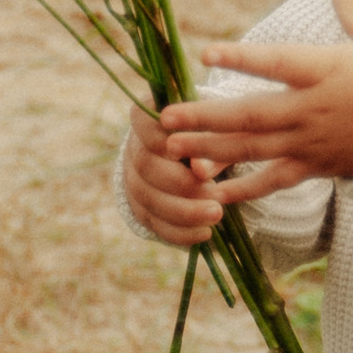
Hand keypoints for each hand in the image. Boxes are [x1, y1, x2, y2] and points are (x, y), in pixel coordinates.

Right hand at [122, 101, 228, 244]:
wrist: (197, 159)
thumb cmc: (211, 134)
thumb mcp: (215, 130)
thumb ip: (208, 145)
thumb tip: (199, 170)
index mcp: (148, 119)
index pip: (142, 122)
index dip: (159, 138)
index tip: (182, 150)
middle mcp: (135, 149)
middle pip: (145, 166)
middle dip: (180, 183)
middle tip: (214, 191)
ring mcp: (135, 182)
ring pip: (149, 199)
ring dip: (184, 211)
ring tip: (216, 214)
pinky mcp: (144, 210)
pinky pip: (156, 225)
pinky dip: (180, 232)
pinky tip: (205, 232)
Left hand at [157, 0, 352, 211]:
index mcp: (325, 71)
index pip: (277, 63)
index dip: (243, 58)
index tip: (206, 52)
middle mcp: (311, 109)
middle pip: (251, 114)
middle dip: (205, 117)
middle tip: (165, 116)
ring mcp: (310, 142)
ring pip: (254, 149)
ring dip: (211, 150)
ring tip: (173, 148)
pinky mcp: (314, 167)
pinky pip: (274, 181)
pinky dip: (244, 189)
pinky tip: (211, 192)